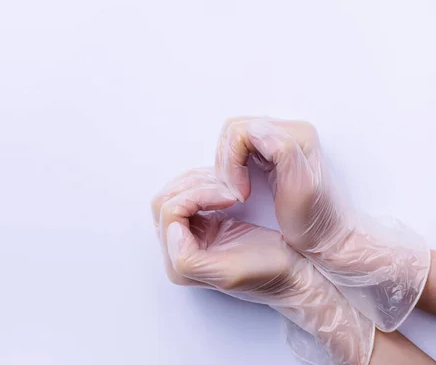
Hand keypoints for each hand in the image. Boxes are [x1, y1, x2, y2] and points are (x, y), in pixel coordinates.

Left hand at [151, 168, 373, 364]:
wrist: (293, 274)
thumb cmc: (267, 273)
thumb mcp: (228, 272)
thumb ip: (187, 258)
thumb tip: (171, 230)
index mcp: (178, 264)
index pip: (169, 212)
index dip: (197, 196)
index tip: (230, 197)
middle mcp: (176, 250)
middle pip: (164, 200)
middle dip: (196, 186)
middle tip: (228, 190)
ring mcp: (188, 235)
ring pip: (175, 193)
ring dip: (200, 183)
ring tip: (229, 188)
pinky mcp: (202, 224)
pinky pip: (190, 193)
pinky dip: (206, 185)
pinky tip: (227, 189)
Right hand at [215, 117, 430, 330]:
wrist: (328, 239)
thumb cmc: (315, 222)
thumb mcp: (301, 189)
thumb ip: (283, 151)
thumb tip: (256, 130)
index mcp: (296, 135)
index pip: (242, 130)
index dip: (232, 161)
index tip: (240, 193)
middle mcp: (288, 132)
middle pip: (235, 131)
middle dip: (228, 163)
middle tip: (236, 192)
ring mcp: (278, 142)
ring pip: (234, 140)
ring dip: (228, 167)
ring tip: (238, 192)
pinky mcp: (270, 155)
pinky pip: (239, 150)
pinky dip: (232, 169)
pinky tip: (241, 188)